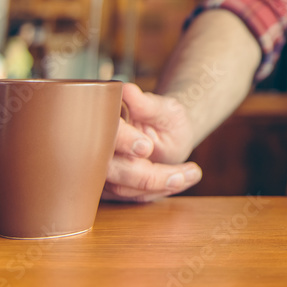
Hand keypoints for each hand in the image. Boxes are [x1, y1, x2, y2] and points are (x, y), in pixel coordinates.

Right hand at [103, 83, 202, 202]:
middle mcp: (96, 148)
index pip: (105, 133)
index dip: (123, 140)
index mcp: (104, 121)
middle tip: (183, 173)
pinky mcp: (110, 187)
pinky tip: (182, 180)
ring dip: (159, 185)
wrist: (168, 133)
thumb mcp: (163, 108)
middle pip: (111, 168)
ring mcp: (100, 170)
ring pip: (123, 187)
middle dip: (148, 176)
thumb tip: (126, 89)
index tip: (146, 147)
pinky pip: (130, 197)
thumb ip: (146, 103)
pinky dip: (157, 192)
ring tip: (191, 174)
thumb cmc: (165, 118)